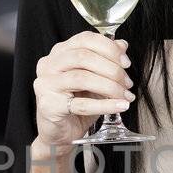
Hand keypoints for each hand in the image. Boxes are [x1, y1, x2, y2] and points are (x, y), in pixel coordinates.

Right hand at [33, 30, 132, 153]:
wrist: (60, 133)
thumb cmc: (75, 104)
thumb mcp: (95, 78)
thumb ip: (106, 60)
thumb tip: (122, 45)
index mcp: (59, 53)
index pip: (85, 39)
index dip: (109, 48)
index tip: (125, 62)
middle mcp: (49, 65)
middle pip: (83, 57)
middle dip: (112, 69)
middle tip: (127, 82)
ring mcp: (46, 84)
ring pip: (82, 78)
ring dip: (110, 87)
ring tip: (124, 96)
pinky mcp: (49, 105)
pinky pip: (81, 104)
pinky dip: (105, 105)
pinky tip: (119, 106)